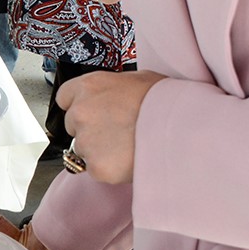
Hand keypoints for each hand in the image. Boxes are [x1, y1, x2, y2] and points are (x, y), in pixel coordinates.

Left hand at [57, 70, 166, 184]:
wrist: (183, 128)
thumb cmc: (166, 100)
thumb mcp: (138, 79)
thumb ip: (113, 88)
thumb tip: (112, 94)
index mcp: (88, 86)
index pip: (65, 98)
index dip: (80, 106)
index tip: (95, 114)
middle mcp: (80, 111)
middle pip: (74, 126)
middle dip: (91, 130)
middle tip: (119, 132)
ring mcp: (86, 141)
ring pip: (84, 150)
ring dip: (100, 151)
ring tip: (129, 146)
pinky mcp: (96, 167)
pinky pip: (97, 170)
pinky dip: (111, 169)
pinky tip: (131, 159)